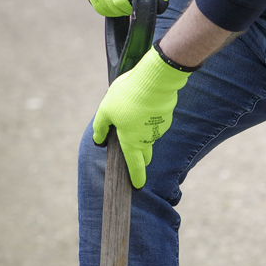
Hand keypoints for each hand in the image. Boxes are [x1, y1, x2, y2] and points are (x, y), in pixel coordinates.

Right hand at [82, 0, 169, 16]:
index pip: (120, 1)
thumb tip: (163, 4)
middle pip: (111, 7)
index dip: (130, 7)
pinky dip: (106, 7)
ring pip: (102, 9)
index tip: (137, 1)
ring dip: (115, 10)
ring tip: (125, 1)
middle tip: (133, 2)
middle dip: (124, 10)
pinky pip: (96, 5)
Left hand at [92, 46, 191, 187]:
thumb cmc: (127, 96)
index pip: (135, 166)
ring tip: (133, 110)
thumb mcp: (105, 110)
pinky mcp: (167, 114)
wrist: (155, 79)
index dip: (136, 178)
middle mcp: (148, 138)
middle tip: (135, 153)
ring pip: (150, 133)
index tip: (138, 186)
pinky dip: (150, 115)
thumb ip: (101, 127)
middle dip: (141, 157)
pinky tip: (144, 101)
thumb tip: (98, 140)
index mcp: (131, 141)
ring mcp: (160, 127)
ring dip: (142, 128)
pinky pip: (156, 119)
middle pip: (145, 153)